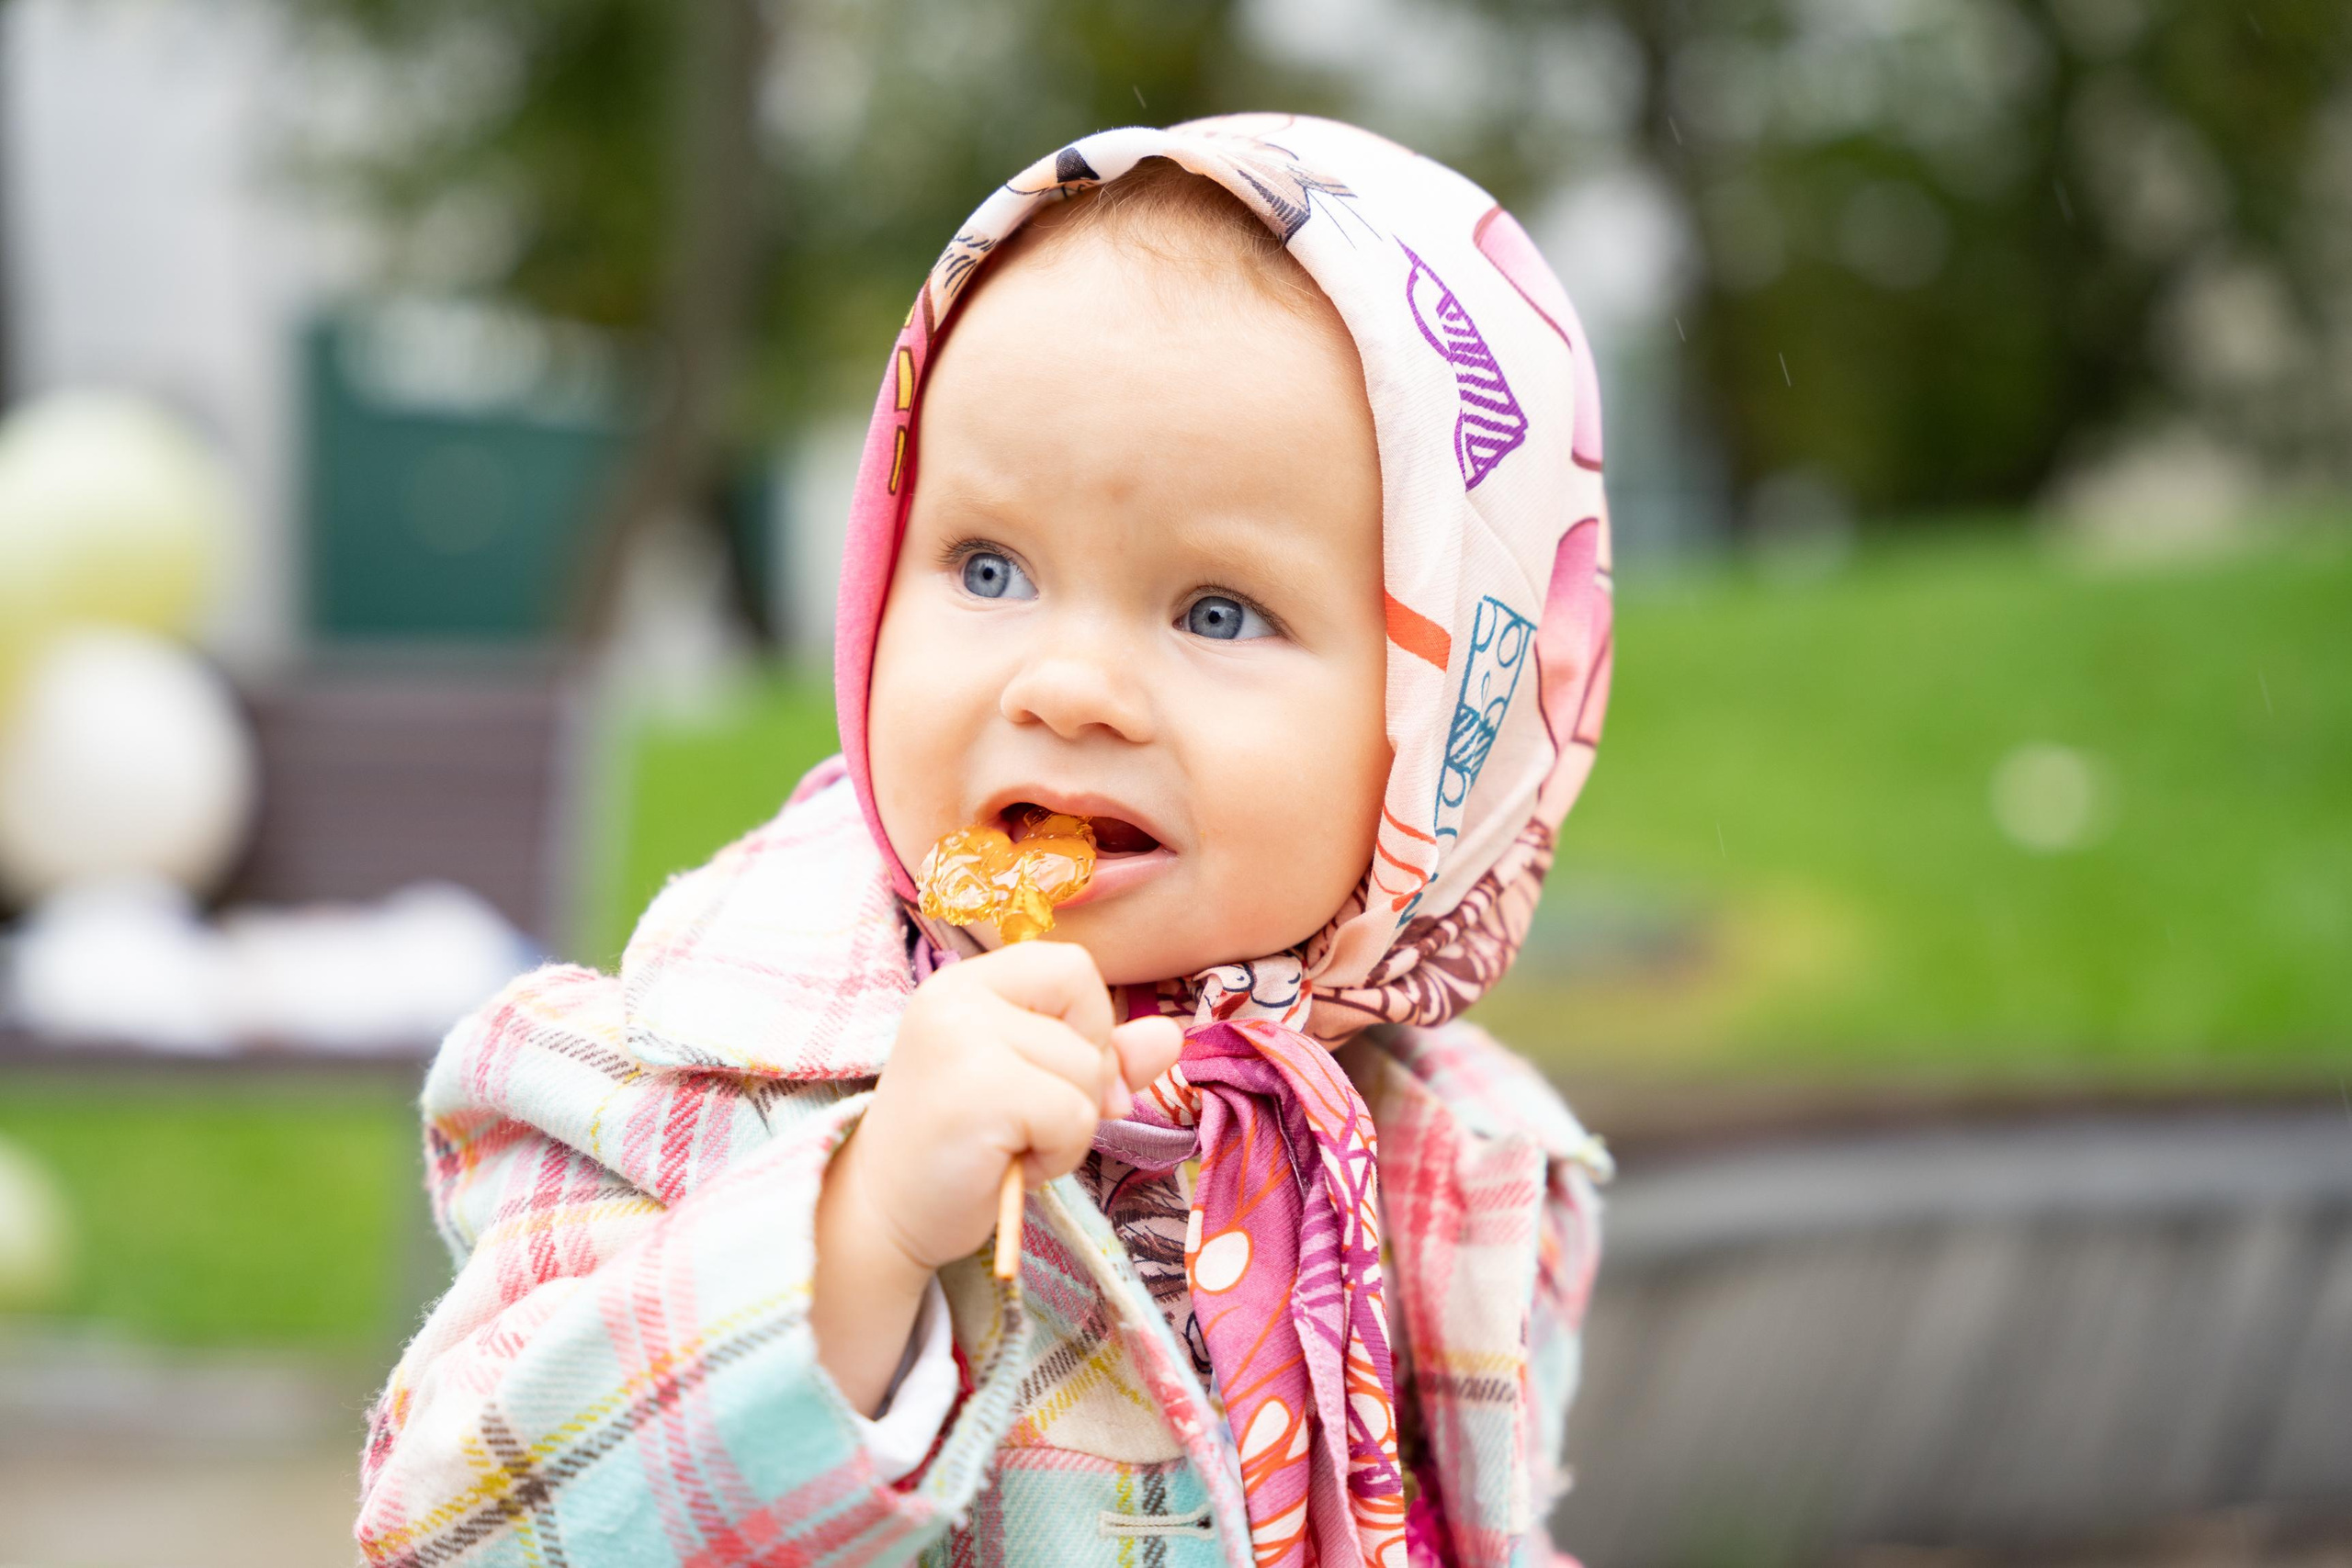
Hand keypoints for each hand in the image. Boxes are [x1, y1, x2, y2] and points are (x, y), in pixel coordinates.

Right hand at [846, 941, 1183, 1274]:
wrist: (884, 1217)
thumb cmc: (961, 1147)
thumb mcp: (1033, 1084)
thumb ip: (1098, 1055)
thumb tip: (1171, 1037)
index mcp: (967, 982)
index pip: (1073, 967)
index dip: (1089, 1024)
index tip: (1061, 1075)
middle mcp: (957, 997)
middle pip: (1089, 1015)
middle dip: (1084, 1081)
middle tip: (1026, 1121)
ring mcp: (963, 1041)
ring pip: (1088, 1073)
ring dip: (1069, 1127)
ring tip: (1009, 1144)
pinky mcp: (979, 1094)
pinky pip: (1075, 1116)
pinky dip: (1058, 1155)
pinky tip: (1008, 1164)